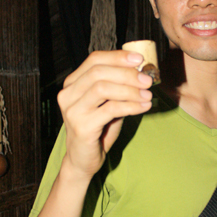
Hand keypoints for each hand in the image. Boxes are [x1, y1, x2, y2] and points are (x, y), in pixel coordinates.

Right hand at [57, 50, 152, 179]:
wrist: (83, 159)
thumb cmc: (97, 129)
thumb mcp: (106, 103)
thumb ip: (117, 87)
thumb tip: (141, 72)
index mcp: (72, 84)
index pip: (94, 60)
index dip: (117, 57)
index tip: (139, 59)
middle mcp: (68, 95)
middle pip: (98, 72)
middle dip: (126, 74)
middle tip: (147, 79)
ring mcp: (73, 111)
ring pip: (103, 88)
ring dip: (130, 90)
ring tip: (148, 94)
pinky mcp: (82, 126)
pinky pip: (111, 109)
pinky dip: (131, 105)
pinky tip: (144, 106)